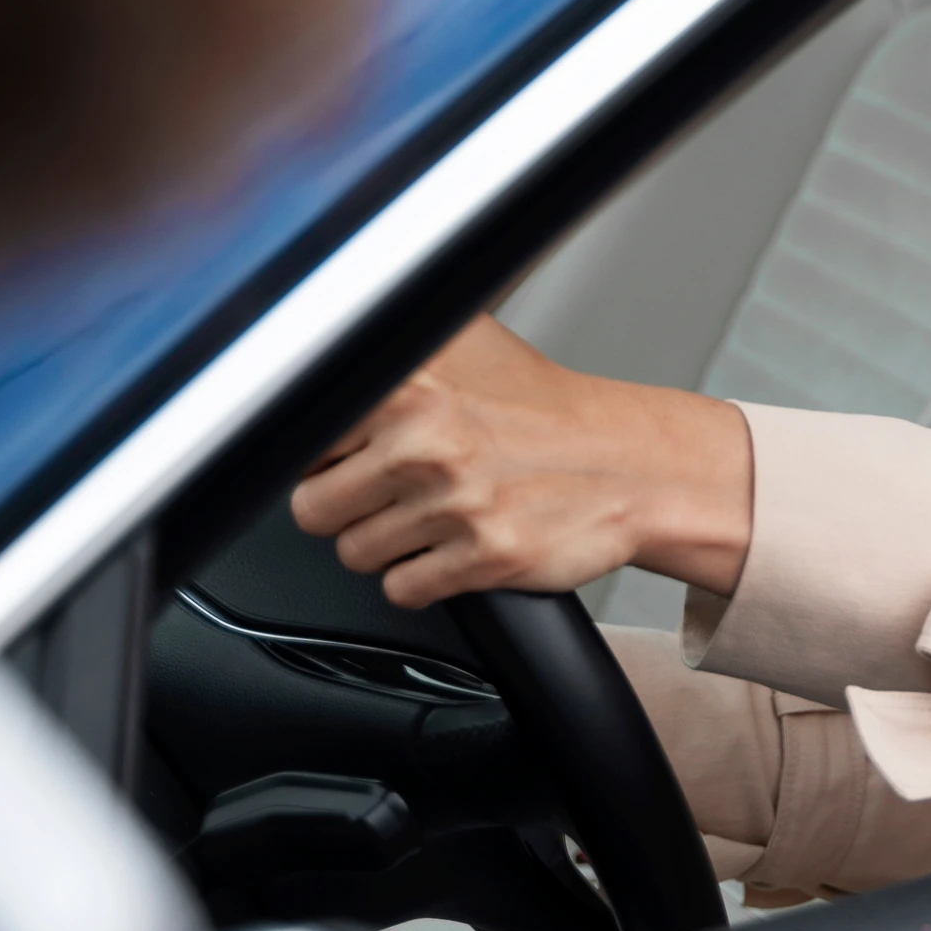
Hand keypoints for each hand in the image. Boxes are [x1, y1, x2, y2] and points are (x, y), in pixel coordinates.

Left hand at [289, 317, 753, 608]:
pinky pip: (402, 590)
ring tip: (433, 515)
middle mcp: (427, 442)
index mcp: (410, 385)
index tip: (356, 453)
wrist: (629, 464)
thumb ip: (385, 347)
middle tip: (395, 491)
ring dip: (388, 544)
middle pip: (313, 508)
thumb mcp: (463, 346)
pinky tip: (455, 545)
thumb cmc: (541, 412)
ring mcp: (455, 503)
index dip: (325, 453)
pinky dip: (424, 579)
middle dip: (349, 507)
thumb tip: (310, 340)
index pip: (301, 439)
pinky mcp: (484, 557)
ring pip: (355, 553)